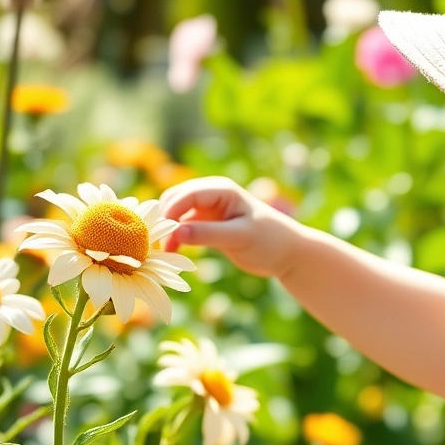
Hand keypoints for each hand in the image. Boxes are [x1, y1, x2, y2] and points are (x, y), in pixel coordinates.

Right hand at [158, 176, 304, 278]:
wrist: (287, 253)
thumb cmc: (270, 241)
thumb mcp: (240, 237)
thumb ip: (209, 234)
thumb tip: (176, 232)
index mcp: (221, 190)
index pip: (186, 194)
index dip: (170, 211)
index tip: (161, 234)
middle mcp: (211, 195)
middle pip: (174, 201)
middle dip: (163, 220)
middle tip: (156, 245)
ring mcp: (207, 210)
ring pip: (175, 215)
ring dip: (167, 230)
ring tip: (163, 252)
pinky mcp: (207, 226)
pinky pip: (182, 228)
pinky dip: (175, 238)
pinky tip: (172, 254)